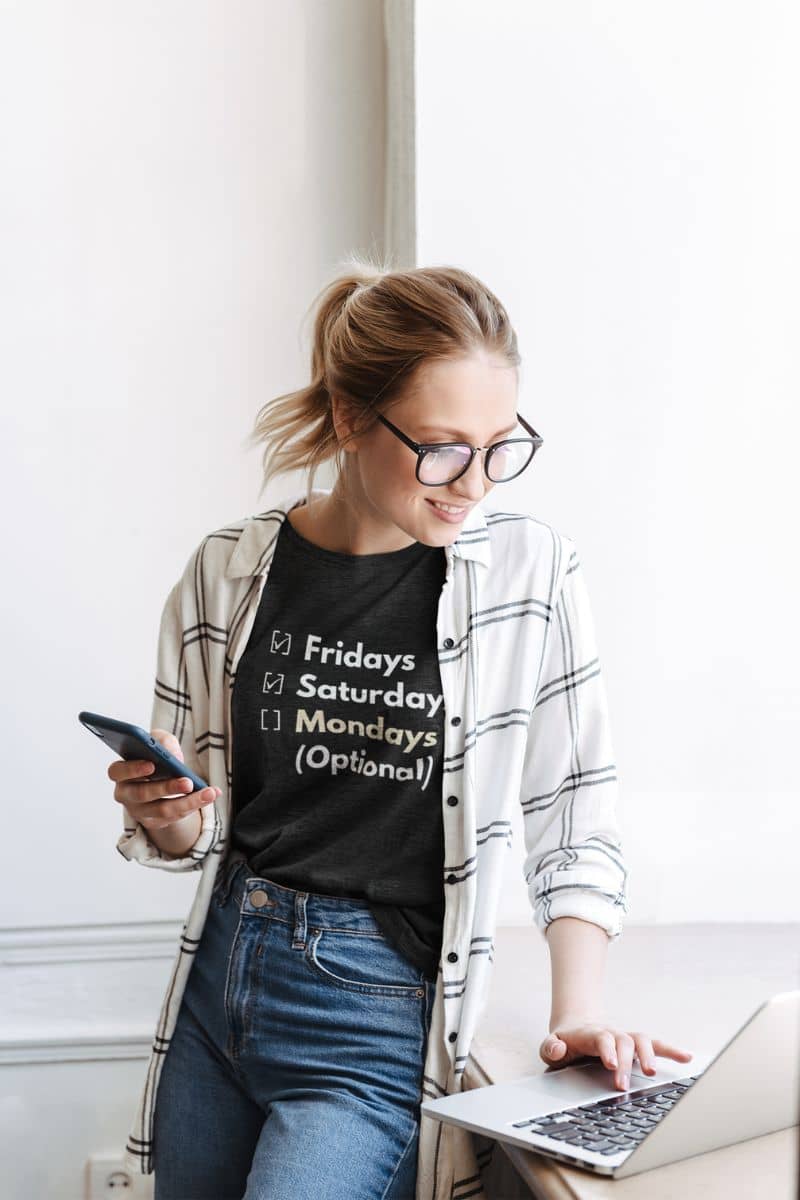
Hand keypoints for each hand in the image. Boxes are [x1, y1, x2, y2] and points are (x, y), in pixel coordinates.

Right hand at [109, 728, 219, 830]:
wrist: (160, 777)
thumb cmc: (155, 755)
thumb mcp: (158, 741)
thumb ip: (163, 741)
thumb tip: (174, 757)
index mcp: (120, 772)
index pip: (117, 771)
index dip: (133, 769)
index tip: (151, 765)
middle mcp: (125, 794)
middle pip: (142, 794)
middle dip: (167, 788)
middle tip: (187, 782)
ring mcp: (138, 811)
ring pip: (163, 810)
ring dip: (188, 801)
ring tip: (208, 792)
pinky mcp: (154, 822)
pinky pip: (175, 817)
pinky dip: (194, 805)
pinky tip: (210, 795)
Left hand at [539, 1017, 692, 1091]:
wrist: (577, 1027)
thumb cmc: (565, 1043)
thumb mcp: (551, 1046)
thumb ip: (550, 1047)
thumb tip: (557, 1047)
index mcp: (591, 1034)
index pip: (601, 1038)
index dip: (607, 1049)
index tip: (610, 1064)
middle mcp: (612, 1034)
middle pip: (623, 1042)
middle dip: (625, 1063)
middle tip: (622, 1085)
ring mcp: (625, 1039)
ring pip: (641, 1040)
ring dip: (649, 1055)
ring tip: (652, 1071)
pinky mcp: (637, 1046)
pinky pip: (656, 1045)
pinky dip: (671, 1050)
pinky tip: (686, 1058)